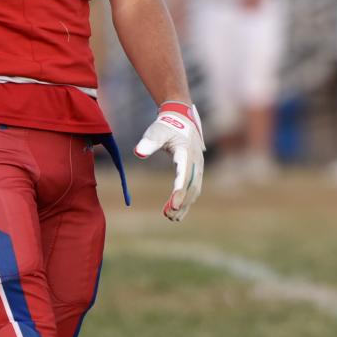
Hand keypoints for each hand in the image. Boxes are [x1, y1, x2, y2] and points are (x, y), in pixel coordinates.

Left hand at [134, 102, 204, 222]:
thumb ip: (148, 142)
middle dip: (181, 202)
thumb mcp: (156, 132)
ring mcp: (198, 167)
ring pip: (194, 190)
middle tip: (167, 215)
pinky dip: (187, 200)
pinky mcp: (196, 170)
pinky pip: (194, 188)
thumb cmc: (166, 126)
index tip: (172, 205)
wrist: (181, 118)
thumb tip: (138, 152)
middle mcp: (195, 161)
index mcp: (186, 152)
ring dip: (185, 205)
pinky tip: (177, 211)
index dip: (179, 191)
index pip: (184, 175)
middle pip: (191, 186)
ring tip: (172, 218)